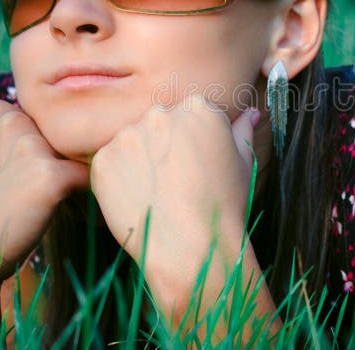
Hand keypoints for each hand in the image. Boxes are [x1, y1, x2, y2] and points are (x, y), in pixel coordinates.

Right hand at [0, 100, 89, 295]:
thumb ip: (23, 136)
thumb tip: (75, 130)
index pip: (46, 121)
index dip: (49, 149)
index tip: (37, 176)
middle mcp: (13, 118)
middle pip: (65, 135)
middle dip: (66, 162)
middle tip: (55, 195)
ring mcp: (31, 145)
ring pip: (80, 155)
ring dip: (79, 179)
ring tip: (68, 206)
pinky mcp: (50, 174)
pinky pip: (90, 179)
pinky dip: (90, 199)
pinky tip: (80, 217)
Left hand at [89, 95, 258, 304]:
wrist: (191, 247)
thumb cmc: (224, 205)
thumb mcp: (243, 163)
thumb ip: (242, 131)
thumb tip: (250, 113)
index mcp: (199, 107)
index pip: (189, 113)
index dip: (193, 142)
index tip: (196, 165)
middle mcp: (161, 113)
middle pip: (158, 123)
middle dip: (164, 146)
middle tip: (175, 181)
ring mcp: (128, 135)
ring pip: (132, 141)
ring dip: (140, 160)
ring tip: (157, 193)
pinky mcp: (104, 159)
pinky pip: (109, 163)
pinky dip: (119, 179)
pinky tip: (139, 199)